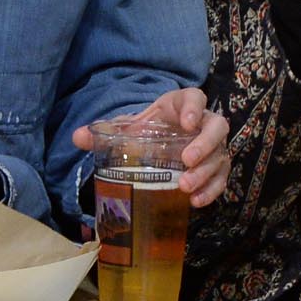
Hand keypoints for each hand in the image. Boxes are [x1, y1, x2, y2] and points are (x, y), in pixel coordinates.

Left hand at [74, 86, 229, 206]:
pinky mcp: (215, 167)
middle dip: (204, 144)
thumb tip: (78, 137)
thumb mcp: (126, 130)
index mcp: (181, 106)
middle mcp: (203, 124)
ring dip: (206, 172)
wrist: (156, 146)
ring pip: (220, 155)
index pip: (196, 97)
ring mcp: (212, 147)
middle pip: (217, 127)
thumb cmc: (145, 133)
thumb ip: (104, 132)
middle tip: (186, 161)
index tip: (186, 123)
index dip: (195, 108)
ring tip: (185, 188)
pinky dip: (212, 190)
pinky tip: (196, 202)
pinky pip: (222, 178)